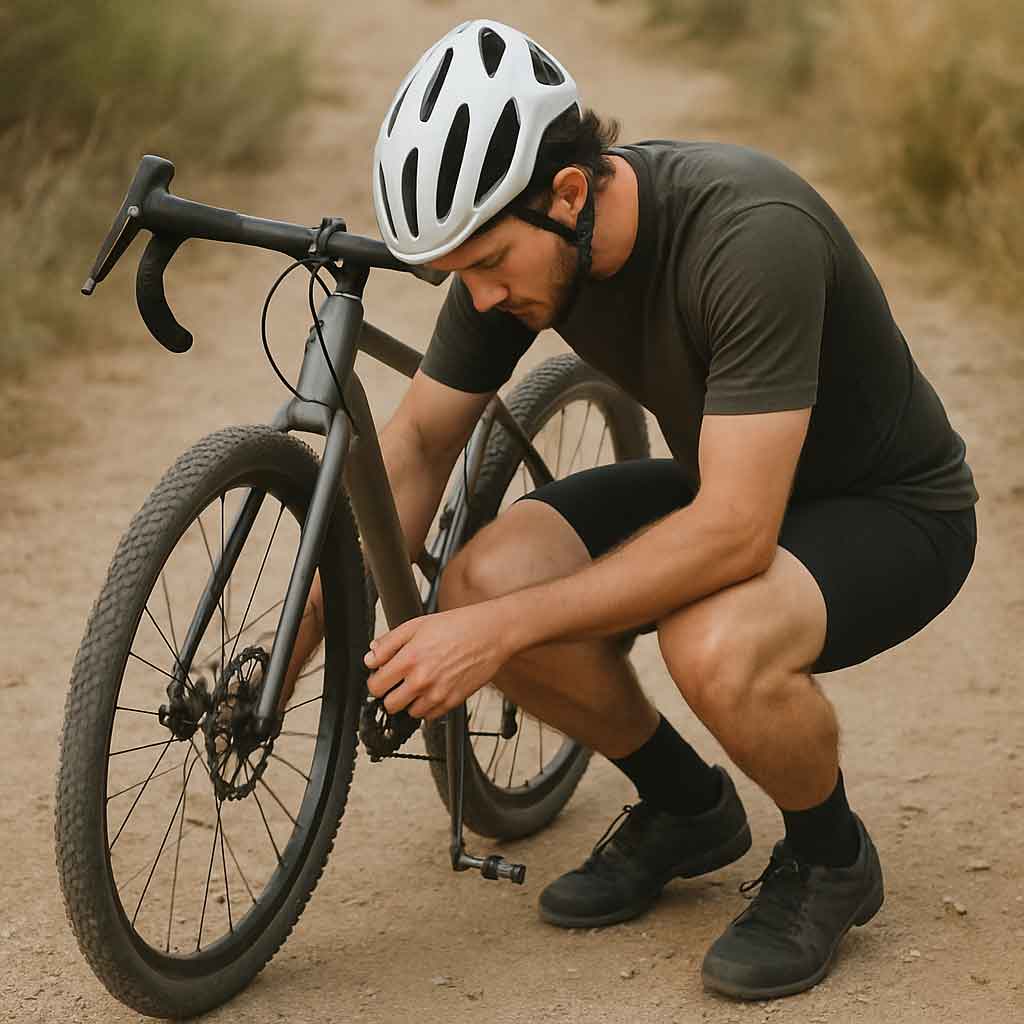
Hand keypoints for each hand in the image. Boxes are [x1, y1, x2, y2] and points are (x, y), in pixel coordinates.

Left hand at [364, 604, 514, 720]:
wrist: (490, 634)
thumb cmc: (457, 626)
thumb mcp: (416, 625)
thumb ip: (388, 643)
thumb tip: (370, 658)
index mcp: (409, 659)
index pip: (375, 686)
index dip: (376, 680)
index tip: (382, 676)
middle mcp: (421, 680)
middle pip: (389, 705)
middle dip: (390, 694)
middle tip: (399, 682)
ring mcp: (437, 694)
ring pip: (410, 713)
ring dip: (410, 702)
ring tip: (420, 683)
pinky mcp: (452, 702)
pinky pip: (430, 716)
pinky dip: (428, 706)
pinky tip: (434, 688)